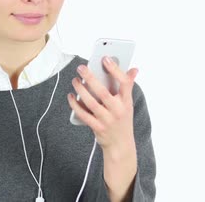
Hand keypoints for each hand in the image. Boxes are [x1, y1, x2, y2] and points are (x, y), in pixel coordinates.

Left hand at [67, 56, 138, 199]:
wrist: (121, 145)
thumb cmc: (122, 119)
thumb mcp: (128, 104)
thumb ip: (127, 86)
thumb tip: (134, 69)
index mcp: (127, 102)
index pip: (125, 83)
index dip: (115, 70)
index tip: (105, 59)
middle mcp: (118, 110)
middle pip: (103, 92)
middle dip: (90, 78)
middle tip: (81, 68)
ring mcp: (107, 120)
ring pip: (91, 102)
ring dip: (80, 90)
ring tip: (74, 80)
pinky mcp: (97, 128)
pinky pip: (83, 114)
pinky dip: (75, 104)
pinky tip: (71, 96)